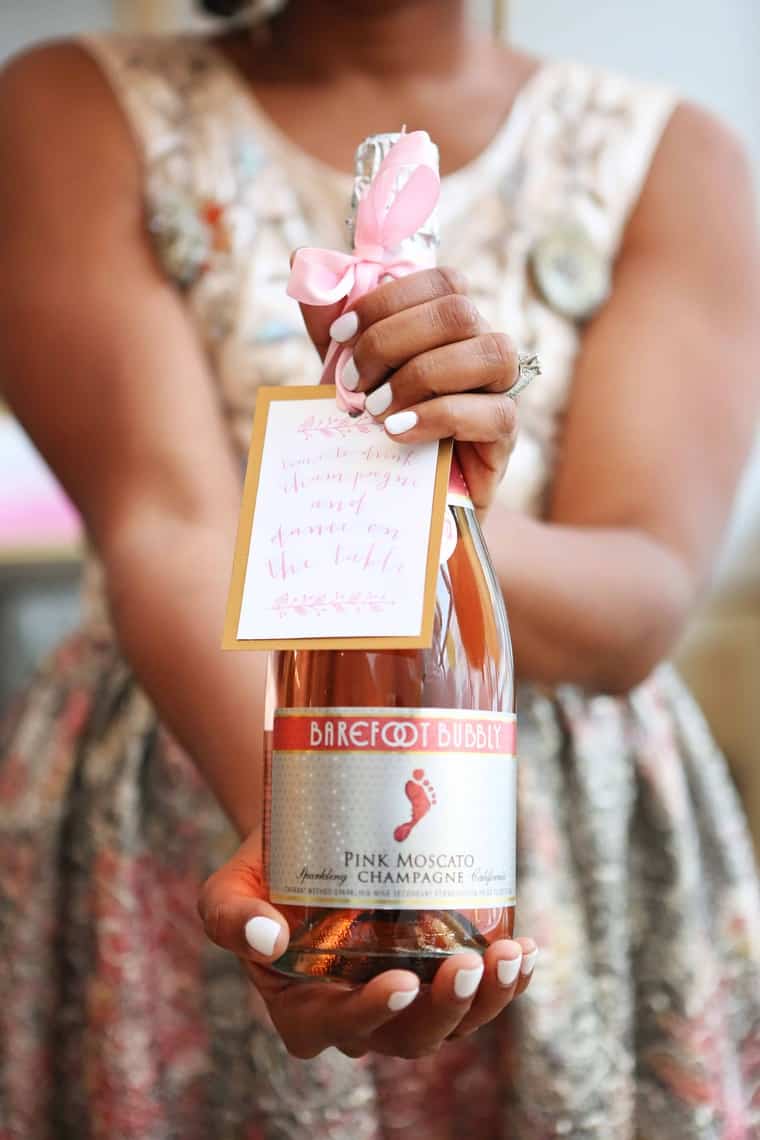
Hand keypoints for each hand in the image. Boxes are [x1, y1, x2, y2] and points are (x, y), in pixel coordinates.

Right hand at [199, 832, 536, 1059]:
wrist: (308, 836)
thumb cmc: (264, 870)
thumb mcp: (226, 888)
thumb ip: (231, 916)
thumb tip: (264, 934)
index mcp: (304, 1007)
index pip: (337, 1027)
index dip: (372, 1014)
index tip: (401, 982)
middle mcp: (360, 1014)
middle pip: (410, 1036)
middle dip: (446, 1008)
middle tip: (469, 963)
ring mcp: (406, 996)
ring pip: (454, 1022)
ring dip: (490, 998)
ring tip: (512, 955)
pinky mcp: (438, 971)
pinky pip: (480, 994)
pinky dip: (510, 979)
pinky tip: (527, 950)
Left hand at [298, 267, 519, 514]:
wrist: (401, 496)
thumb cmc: (379, 426)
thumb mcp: (349, 373)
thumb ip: (331, 325)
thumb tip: (301, 262)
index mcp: (450, 325)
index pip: (441, 281)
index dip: (387, 300)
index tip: (340, 335)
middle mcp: (482, 346)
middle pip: (459, 311)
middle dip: (392, 341)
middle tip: (352, 382)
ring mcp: (501, 390)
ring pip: (488, 351)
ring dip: (420, 376)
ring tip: (375, 411)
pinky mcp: (505, 436)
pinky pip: (493, 413)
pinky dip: (438, 416)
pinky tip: (397, 431)